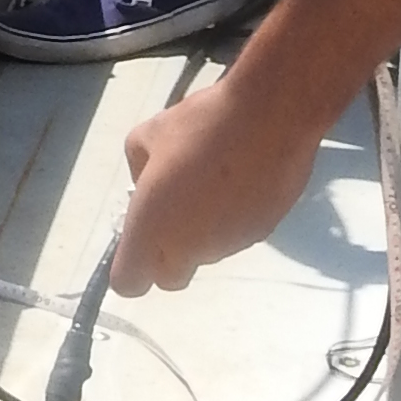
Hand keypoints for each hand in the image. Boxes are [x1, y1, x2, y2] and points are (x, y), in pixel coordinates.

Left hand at [113, 71, 320, 295]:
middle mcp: (189, 249)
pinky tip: (241, 183)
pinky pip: (236, 237)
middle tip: (172, 213)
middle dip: (165, 257)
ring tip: (212, 184)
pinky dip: (233, 220)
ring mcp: (228, 246)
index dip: (129, 267)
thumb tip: (149, 183)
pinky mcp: (261, 235)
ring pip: (205, 255)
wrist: (271, 118)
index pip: (129, 282)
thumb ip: (138, 171)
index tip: (137, 238)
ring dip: (201, 234)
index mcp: (152, 229)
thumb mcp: (146, 135)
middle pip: (169, 278)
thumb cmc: (201, 125)